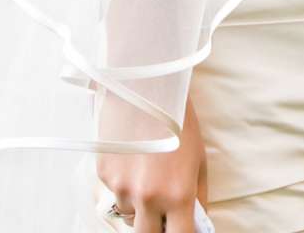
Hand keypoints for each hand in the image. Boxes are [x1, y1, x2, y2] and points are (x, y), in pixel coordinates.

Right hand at [97, 102, 205, 232]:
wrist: (147, 86)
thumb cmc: (179, 120)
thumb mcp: (199, 160)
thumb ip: (197, 197)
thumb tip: (197, 222)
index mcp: (177, 194)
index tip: (180, 230)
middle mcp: (147, 196)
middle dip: (154, 228)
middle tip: (162, 213)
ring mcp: (121, 187)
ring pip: (129, 214)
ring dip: (139, 204)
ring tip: (148, 170)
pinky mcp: (103, 175)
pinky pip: (115, 192)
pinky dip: (124, 183)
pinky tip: (133, 157)